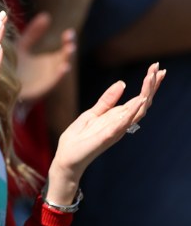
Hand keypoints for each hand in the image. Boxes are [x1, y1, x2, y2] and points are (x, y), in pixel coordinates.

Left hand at [17, 12, 75, 104]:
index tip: (69, 31)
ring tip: (69, 50)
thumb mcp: (23, 46)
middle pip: (65, 58)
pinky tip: (63, 68)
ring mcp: (46, 81)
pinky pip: (52, 83)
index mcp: (50, 60)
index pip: (64, 48)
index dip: (67, 40)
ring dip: (66, 61)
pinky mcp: (40, 90)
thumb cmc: (15, 68)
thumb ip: (33, 33)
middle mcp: (51, 71)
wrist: (4, 89)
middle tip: (70, 40)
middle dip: (69, 49)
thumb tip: (46, 15)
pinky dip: (59, 76)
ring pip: (60, 70)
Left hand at [44, 61, 165, 204]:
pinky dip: (132, 112)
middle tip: (159, 68)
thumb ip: (107, 100)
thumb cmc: (79, 138)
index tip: (156, 68)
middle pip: (143, 103)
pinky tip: (140, 101)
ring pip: (136, 111)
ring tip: (152, 78)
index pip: (138, 99)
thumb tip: (122, 83)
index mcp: (117, 117)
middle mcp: (121, 124)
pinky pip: (122, 124)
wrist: (66, 158)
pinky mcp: (106, 136)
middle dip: (151, 86)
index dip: (148, 84)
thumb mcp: (92, 113)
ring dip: (145, 94)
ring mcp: (116, 130)